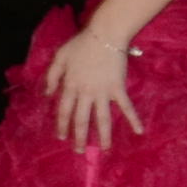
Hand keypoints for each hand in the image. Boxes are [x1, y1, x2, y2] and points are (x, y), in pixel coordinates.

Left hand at [47, 27, 143, 150]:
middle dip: (80, 137)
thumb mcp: (59, 57)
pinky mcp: (118, 89)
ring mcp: (103, 93)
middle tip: (80, 151)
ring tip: (105, 150)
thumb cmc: (81, 44)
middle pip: (81, 120)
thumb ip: (51, 76)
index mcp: (70, 86)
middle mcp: (86, 93)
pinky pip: (126, 107)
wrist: (104, 35)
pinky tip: (139, 131)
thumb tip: (46, 95)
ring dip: (104, 136)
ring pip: (103, 119)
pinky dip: (133, 119)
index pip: (64, 111)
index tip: (61, 138)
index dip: (62, 125)